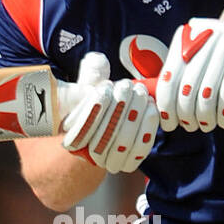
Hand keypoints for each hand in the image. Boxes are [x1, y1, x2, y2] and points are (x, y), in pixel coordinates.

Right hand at [61, 53, 158, 171]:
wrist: (105, 129)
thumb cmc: (95, 105)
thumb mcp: (87, 89)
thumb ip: (89, 78)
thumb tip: (97, 61)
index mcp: (71, 142)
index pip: (82, 129)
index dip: (95, 107)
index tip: (107, 86)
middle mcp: (88, 157)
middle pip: (106, 136)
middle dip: (119, 107)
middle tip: (128, 86)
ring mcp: (109, 162)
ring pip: (124, 142)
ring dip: (135, 115)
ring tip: (140, 93)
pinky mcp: (128, 163)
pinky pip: (140, 149)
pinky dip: (147, 127)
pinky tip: (151, 108)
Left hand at [157, 10, 223, 131]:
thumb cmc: (210, 48)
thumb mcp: (190, 53)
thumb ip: (178, 76)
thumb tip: (164, 111)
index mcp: (182, 41)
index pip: (168, 81)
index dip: (167, 108)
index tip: (170, 124)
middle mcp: (199, 41)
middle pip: (187, 91)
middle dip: (187, 116)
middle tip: (191, 125)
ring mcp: (221, 45)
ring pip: (207, 94)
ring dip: (206, 117)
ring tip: (207, 125)